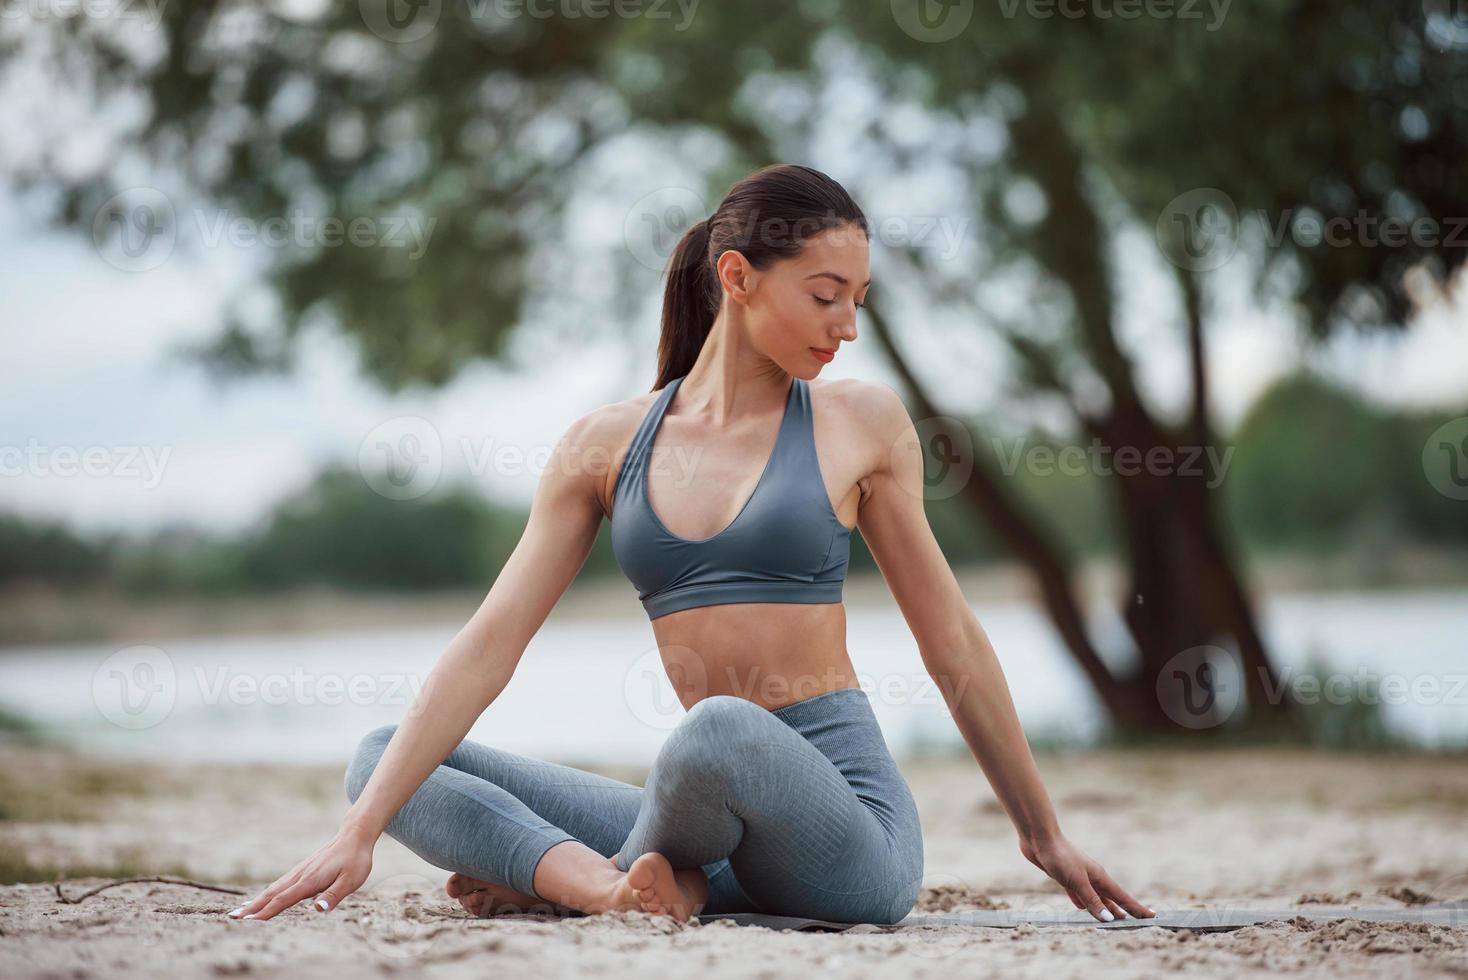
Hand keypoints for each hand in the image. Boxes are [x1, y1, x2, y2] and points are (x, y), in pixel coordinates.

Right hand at [227, 828, 373, 920]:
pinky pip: (280, 884)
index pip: (283, 900)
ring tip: (240, 912)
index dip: (265, 912)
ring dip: (256, 900)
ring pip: (273, 888)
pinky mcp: (302, 870)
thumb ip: (334, 895)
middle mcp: (300, 876)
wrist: (354, 836)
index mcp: (310, 880)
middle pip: (271, 894)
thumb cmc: (355, 860)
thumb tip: (317, 909)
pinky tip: (262, 899)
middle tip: (232, 918)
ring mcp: (299, 872)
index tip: (248, 922)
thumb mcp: (351, 880)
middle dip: (252, 907)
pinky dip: (267, 893)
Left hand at [1018, 833, 1154, 921]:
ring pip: (1096, 897)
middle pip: (1112, 899)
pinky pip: (1078, 893)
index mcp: (1100, 877)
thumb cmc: (1060, 857)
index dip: (1138, 908)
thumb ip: (1092, 900)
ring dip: (1104, 908)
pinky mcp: (1064, 877)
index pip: (1123, 898)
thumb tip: (1108, 919)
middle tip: (1137, 923)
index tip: (1153, 917)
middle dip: (1124, 911)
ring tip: (1114, 919)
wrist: (1039, 838)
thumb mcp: (1077, 881)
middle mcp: (1093, 877)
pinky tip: (1081, 907)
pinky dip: (1082, 902)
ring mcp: (1079, 876)